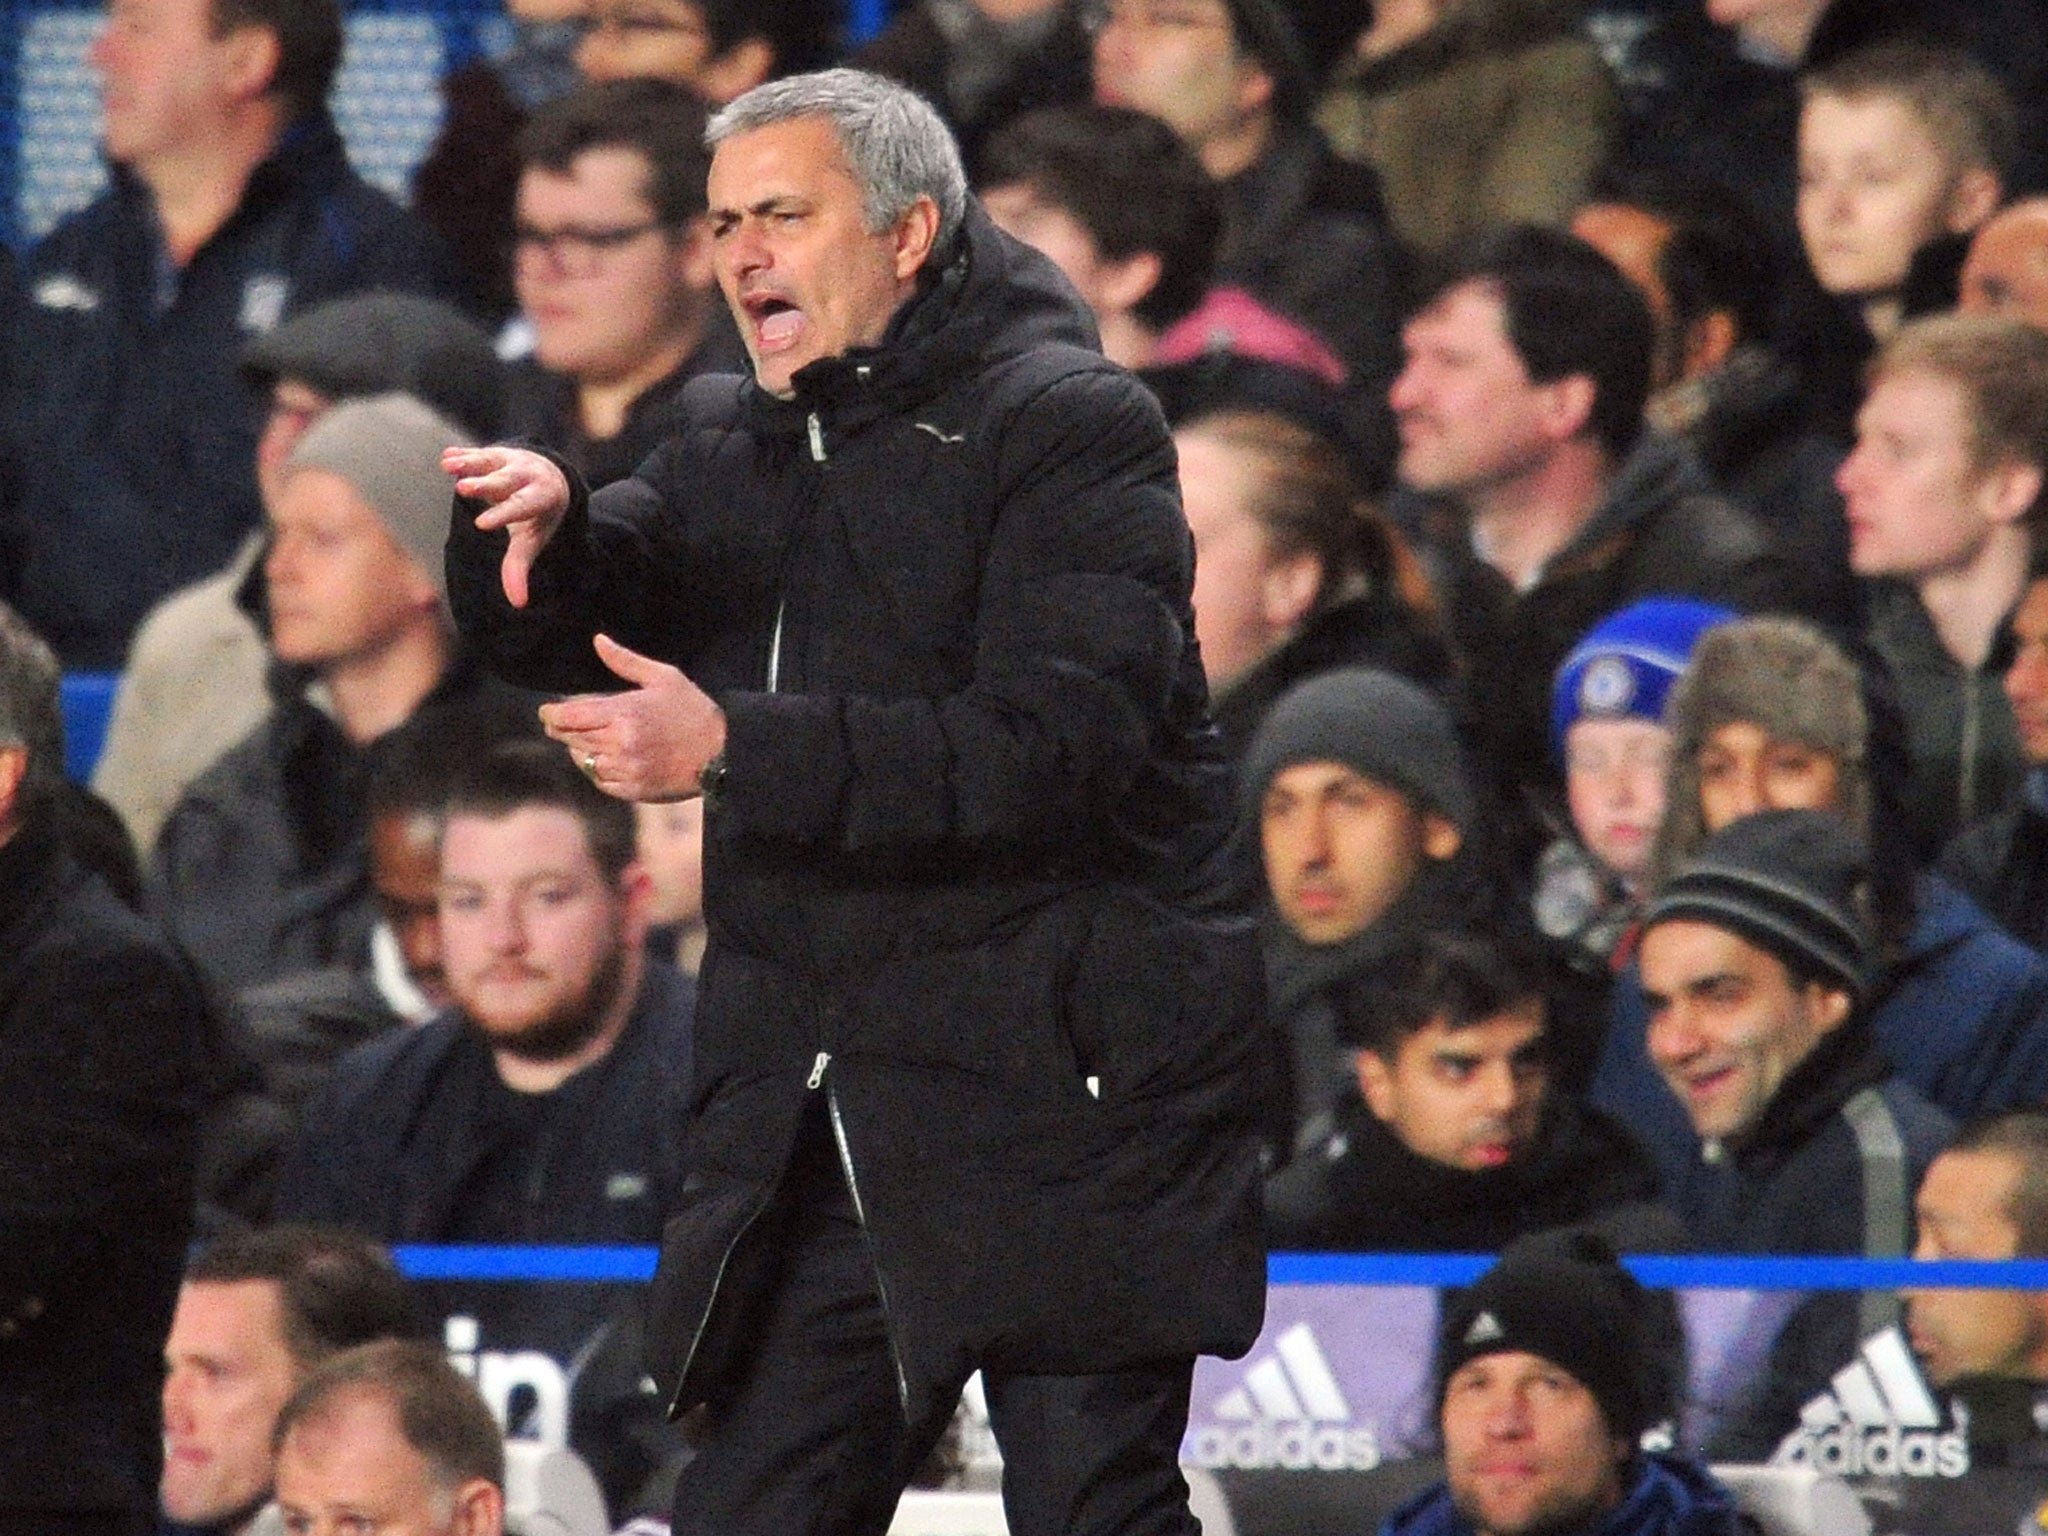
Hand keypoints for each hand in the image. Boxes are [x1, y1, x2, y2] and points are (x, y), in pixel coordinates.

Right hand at [444, 445, 571, 608]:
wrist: (548, 477)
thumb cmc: (537, 516)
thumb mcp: (532, 540)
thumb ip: (519, 567)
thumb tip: (518, 604)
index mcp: (542, 497)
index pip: (521, 507)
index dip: (502, 515)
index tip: (481, 525)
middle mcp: (527, 475)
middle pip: (505, 481)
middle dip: (485, 485)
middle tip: (464, 489)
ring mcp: (509, 460)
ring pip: (489, 461)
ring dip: (469, 463)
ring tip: (448, 465)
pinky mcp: (493, 454)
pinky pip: (477, 452)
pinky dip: (462, 454)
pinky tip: (447, 456)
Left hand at [540, 634, 727, 801]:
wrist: (721, 754)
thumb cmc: (694, 711)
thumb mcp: (664, 677)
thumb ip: (626, 661)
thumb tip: (598, 640)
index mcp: (624, 713)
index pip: (569, 716)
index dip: (552, 714)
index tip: (547, 712)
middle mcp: (620, 744)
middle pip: (571, 739)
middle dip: (561, 730)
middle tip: (558, 724)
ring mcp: (626, 770)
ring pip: (584, 762)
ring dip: (579, 750)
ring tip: (586, 741)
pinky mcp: (634, 790)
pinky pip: (601, 782)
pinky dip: (597, 771)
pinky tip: (605, 760)